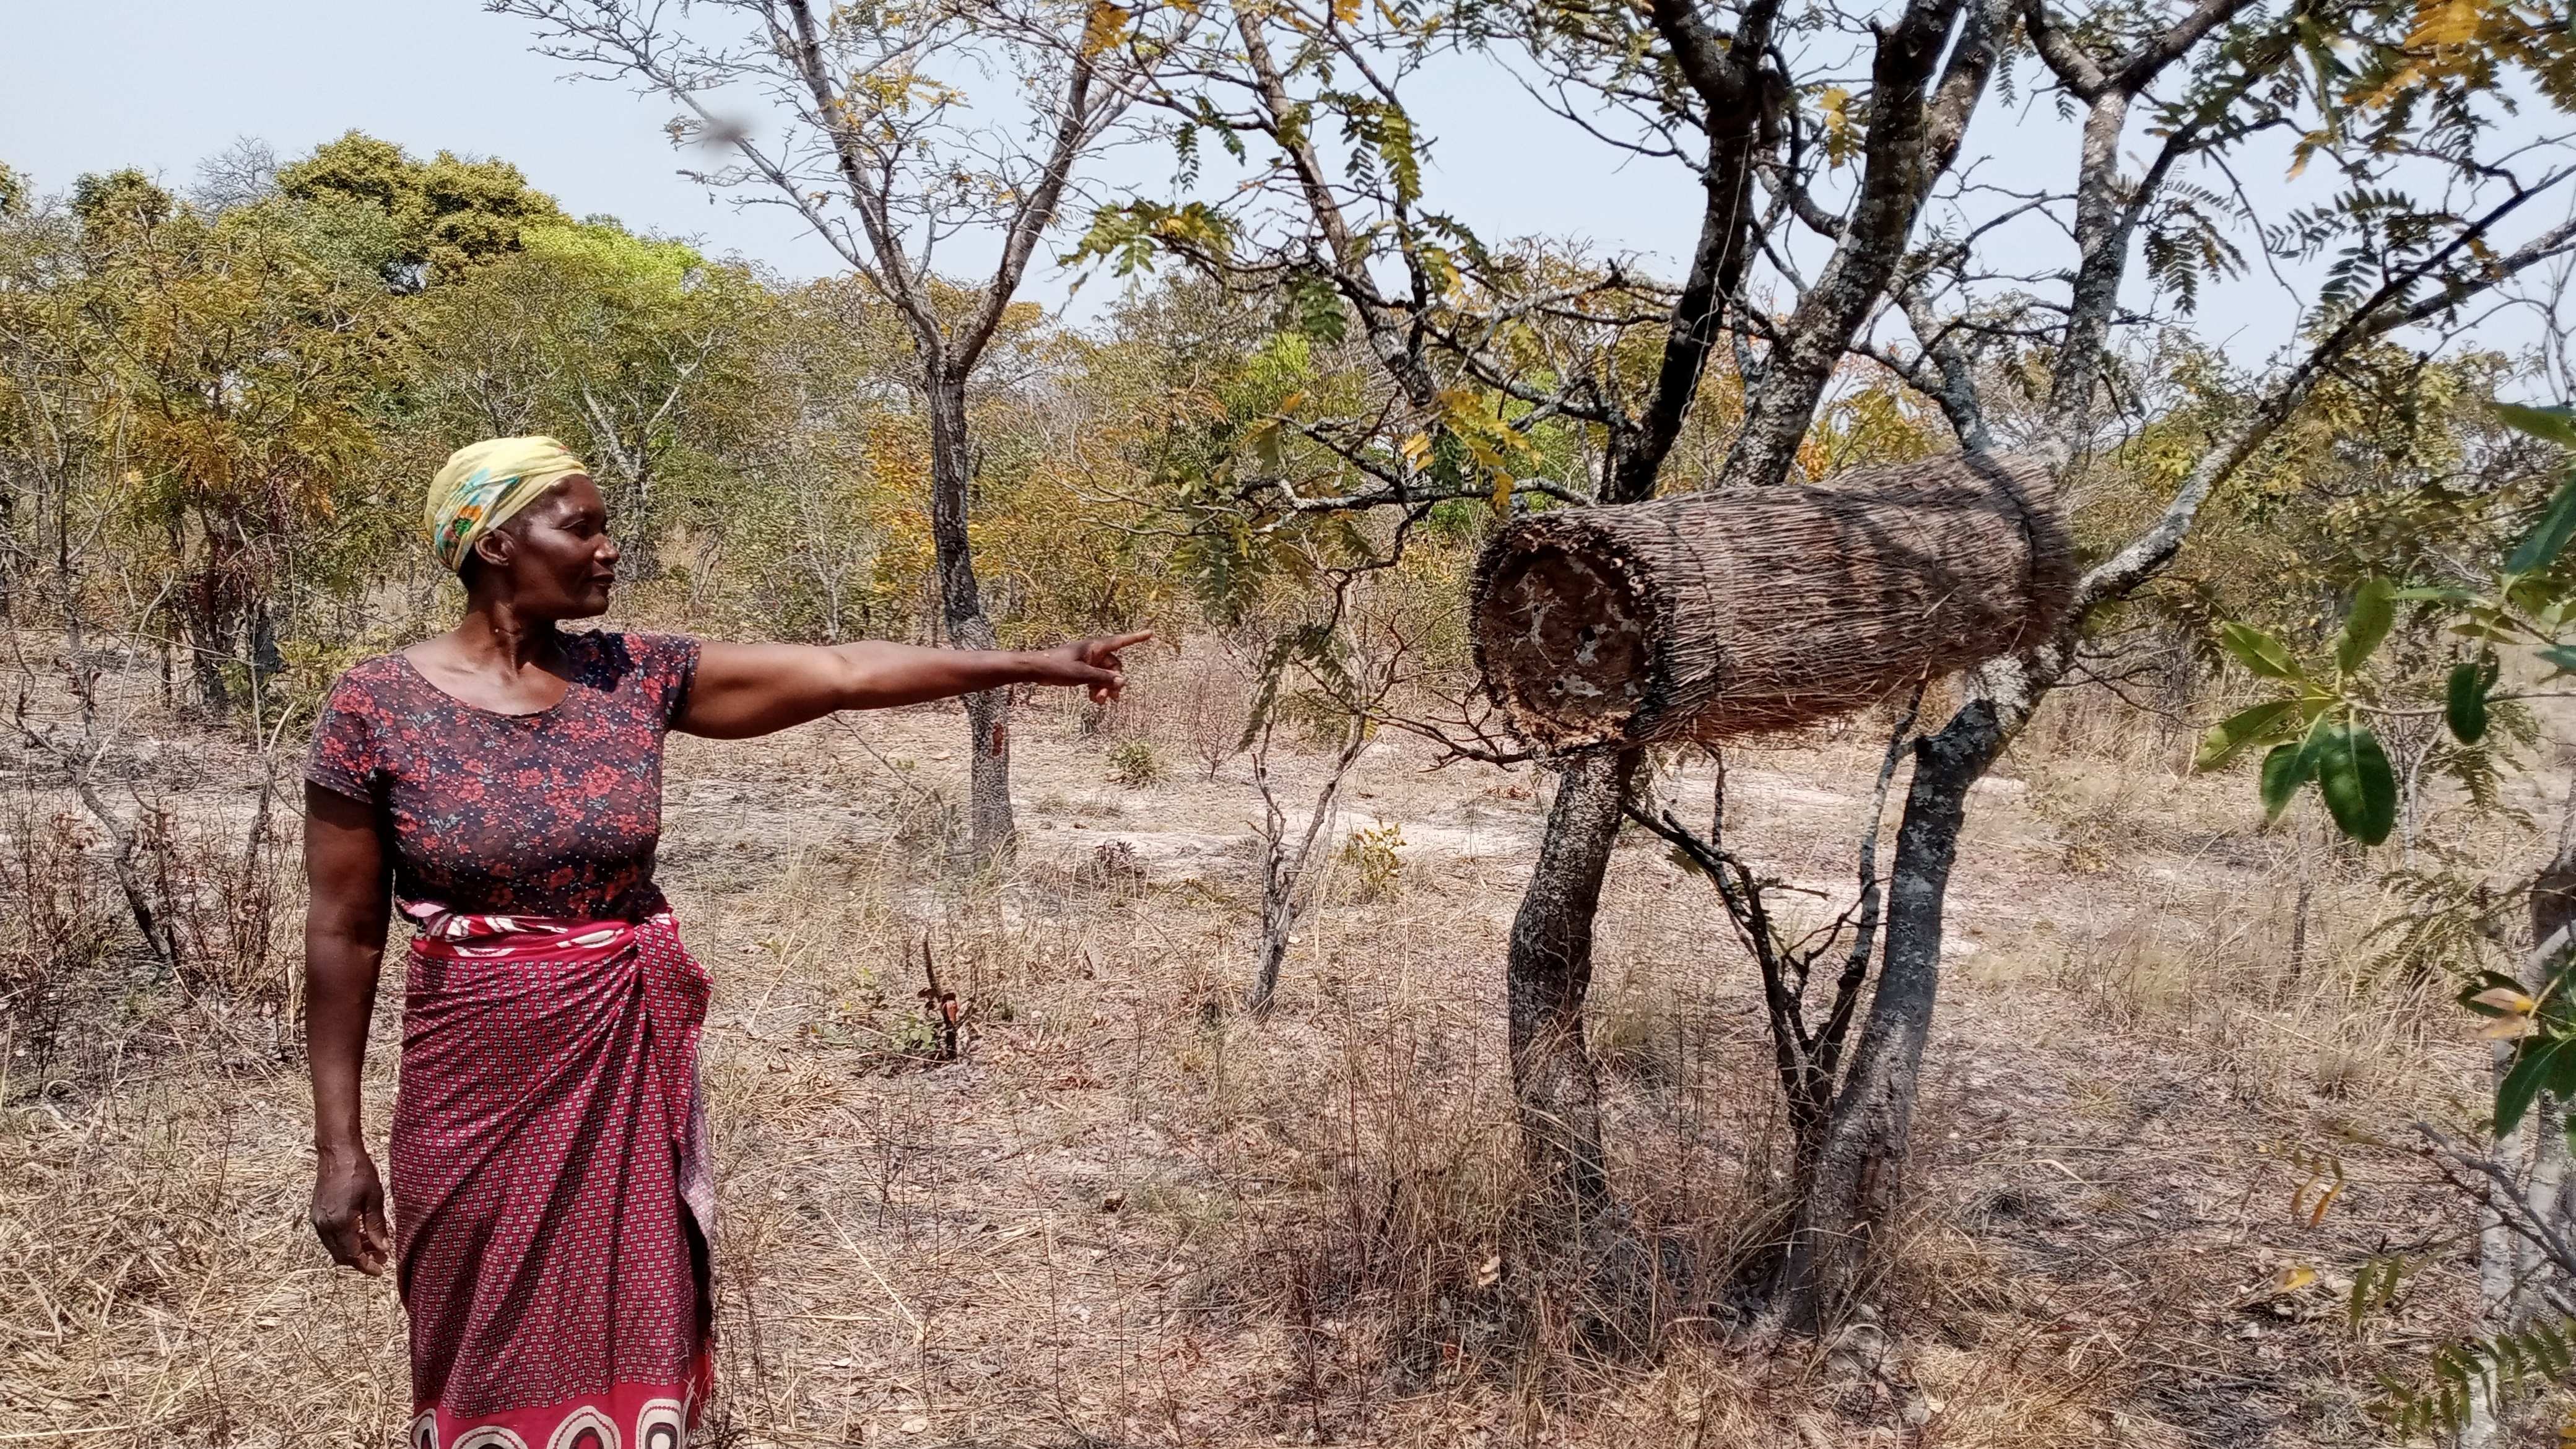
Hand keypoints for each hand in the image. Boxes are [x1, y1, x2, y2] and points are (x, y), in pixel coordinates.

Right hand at [311, 1145, 390, 1276]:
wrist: (337, 1153)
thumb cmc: (359, 1171)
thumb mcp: (374, 1199)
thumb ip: (377, 1226)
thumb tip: (383, 1249)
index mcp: (339, 1222)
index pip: (352, 1255)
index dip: (366, 1266)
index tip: (380, 1271)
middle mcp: (324, 1225)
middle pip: (341, 1255)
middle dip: (360, 1260)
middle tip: (381, 1259)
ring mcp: (317, 1220)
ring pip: (334, 1247)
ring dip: (353, 1250)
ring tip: (375, 1247)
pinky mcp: (316, 1213)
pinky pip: (330, 1236)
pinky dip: (345, 1240)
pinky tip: (361, 1234)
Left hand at [1028, 631, 1152, 703]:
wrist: (1037, 669)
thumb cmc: (1057, 667)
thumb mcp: (1082, 675)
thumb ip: (1103, 678)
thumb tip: (1123, 681)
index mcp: (1096, 647)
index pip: (1121, 642)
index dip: (1136, 638)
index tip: (1150, 633)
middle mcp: (1094, 652)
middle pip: (1114, 666)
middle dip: (1113, 682)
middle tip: (1109, 698)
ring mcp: (1088, 661)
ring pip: (1105, 675)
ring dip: (1104, 688)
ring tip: (1098, 701)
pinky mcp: (1081, 669)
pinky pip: (1095, 678)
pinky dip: (1096, 688)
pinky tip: (1092, 698)